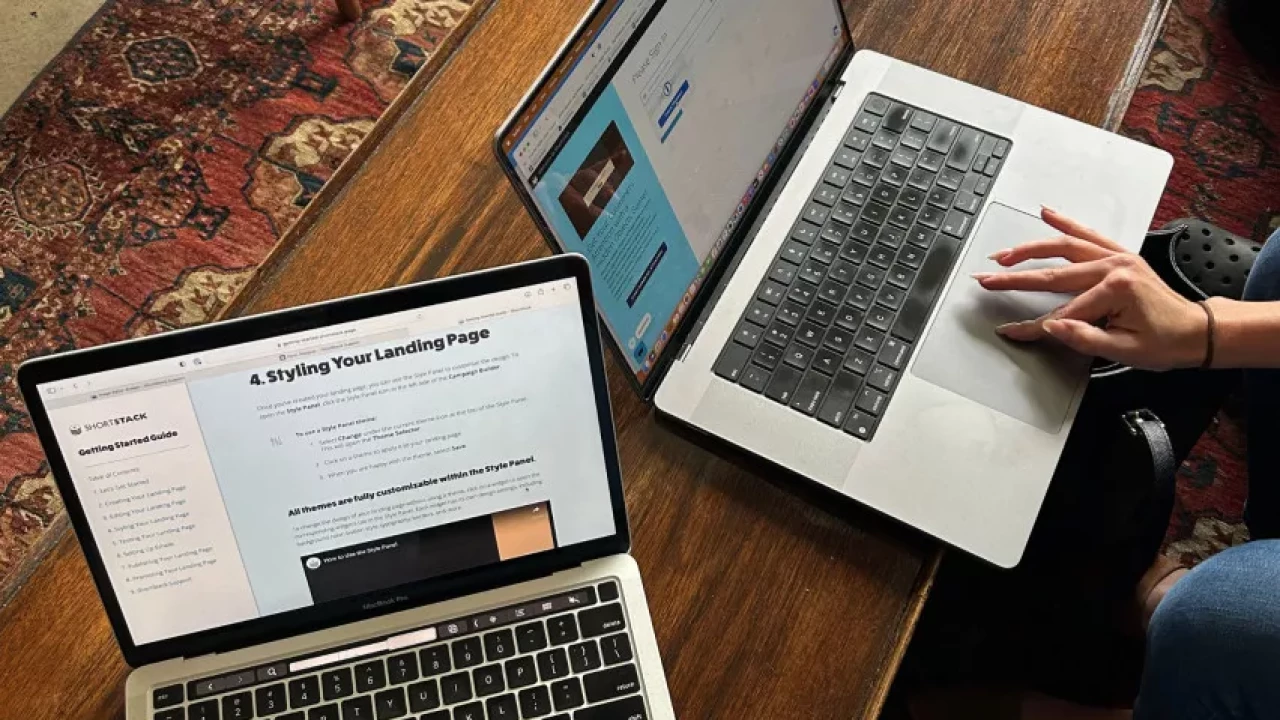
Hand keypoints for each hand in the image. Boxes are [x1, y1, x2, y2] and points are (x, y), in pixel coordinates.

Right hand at [972, 207, 1208, 370]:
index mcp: (1116, 289)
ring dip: (1029, 248)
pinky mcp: (1120, 255)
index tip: (1008, 331)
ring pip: (1064, 246)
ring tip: (1003, 254)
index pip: (1061, 312)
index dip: (1032, 326)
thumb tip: (1052, 328)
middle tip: (986, 280)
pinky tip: (1047, 212)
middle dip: (1014, 278)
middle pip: (1053, 274)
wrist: (1197, 331)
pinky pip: (1088, 233)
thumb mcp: (1125, 351)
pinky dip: (1067, 221)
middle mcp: (1114, 267)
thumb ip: (1085, 339)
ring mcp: (1117, 257)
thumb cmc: (1166, 342)